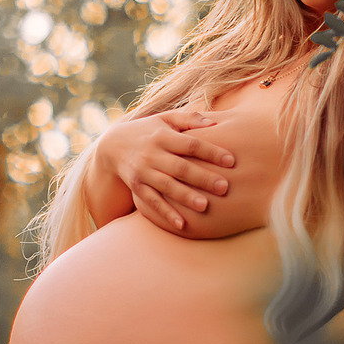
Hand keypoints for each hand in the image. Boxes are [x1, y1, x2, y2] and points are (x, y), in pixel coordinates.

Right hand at [96, 111, 234, 230]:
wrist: (112, 145)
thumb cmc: (148, 130)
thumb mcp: (165, 118)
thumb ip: (189, 118)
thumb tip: (215, 122)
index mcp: (163, 136)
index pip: (191, 144)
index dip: (211, 152)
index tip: (231, 161)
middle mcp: (152, 154)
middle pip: (181, 167)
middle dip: (202, 178)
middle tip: (224, 187)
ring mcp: (143, 172)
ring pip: (166, 186)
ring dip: (185, 197)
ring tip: (205, 206)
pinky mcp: (137, 187)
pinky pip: (151, 202)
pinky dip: (165, 213)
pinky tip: (182, 224)